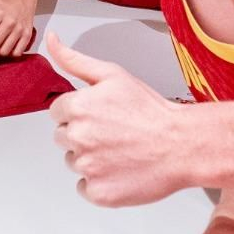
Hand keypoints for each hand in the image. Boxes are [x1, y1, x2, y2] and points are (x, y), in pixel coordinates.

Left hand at [46, 33, 187, 204]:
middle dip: (82, 134)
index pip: (57, 113)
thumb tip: (51, 40)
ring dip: (90, 158)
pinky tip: (119, 170)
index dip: (79, 113)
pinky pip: (84, 187)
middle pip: (62, 138)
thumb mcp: (113, 75)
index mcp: (77, 107)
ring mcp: (87, 167)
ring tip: (120, 151)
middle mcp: (77, 138)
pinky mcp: (98, 193)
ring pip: (73, 162)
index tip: (100, 116)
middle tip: (112, 133)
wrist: (183, 145)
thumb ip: (74, 60)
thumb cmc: (151, 110)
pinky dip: (99, 182)